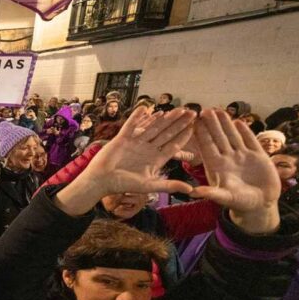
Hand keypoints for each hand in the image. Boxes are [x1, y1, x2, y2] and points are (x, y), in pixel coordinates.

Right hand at [55, 107, 195, 215]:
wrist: (102, 181)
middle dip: (180, 123)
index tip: (196, 127)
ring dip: (165, 118)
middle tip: (193, 112)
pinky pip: (131, 125)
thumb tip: (191, 191)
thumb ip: (169, 185)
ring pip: (153, 127)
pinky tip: (146, 108)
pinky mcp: (123, 138)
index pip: (174, 145)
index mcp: (156, 159)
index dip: (184, 136)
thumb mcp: (150, 185)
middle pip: (167, 133)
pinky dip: (138, 117)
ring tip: (178, 109)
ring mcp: (136, 142)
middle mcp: (148, 149)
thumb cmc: (124, 185)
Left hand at [190, 109, 280, 233]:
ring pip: (233, 136)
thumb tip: (192, 193)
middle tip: (204, 110)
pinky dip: (245, 132)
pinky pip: (250, 141)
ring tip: (219, 110)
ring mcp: (243, 156)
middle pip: (218, 138)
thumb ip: (211, 193)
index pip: (207, 147)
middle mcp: (228, 158)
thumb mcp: (225, 198)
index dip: (201, 135)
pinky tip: (239, 121)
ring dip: (226, 124)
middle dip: (211, 124)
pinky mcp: (258, 156)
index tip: (194, 122)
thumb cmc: (240, 203)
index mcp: (217, 166)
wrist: (262, 205)